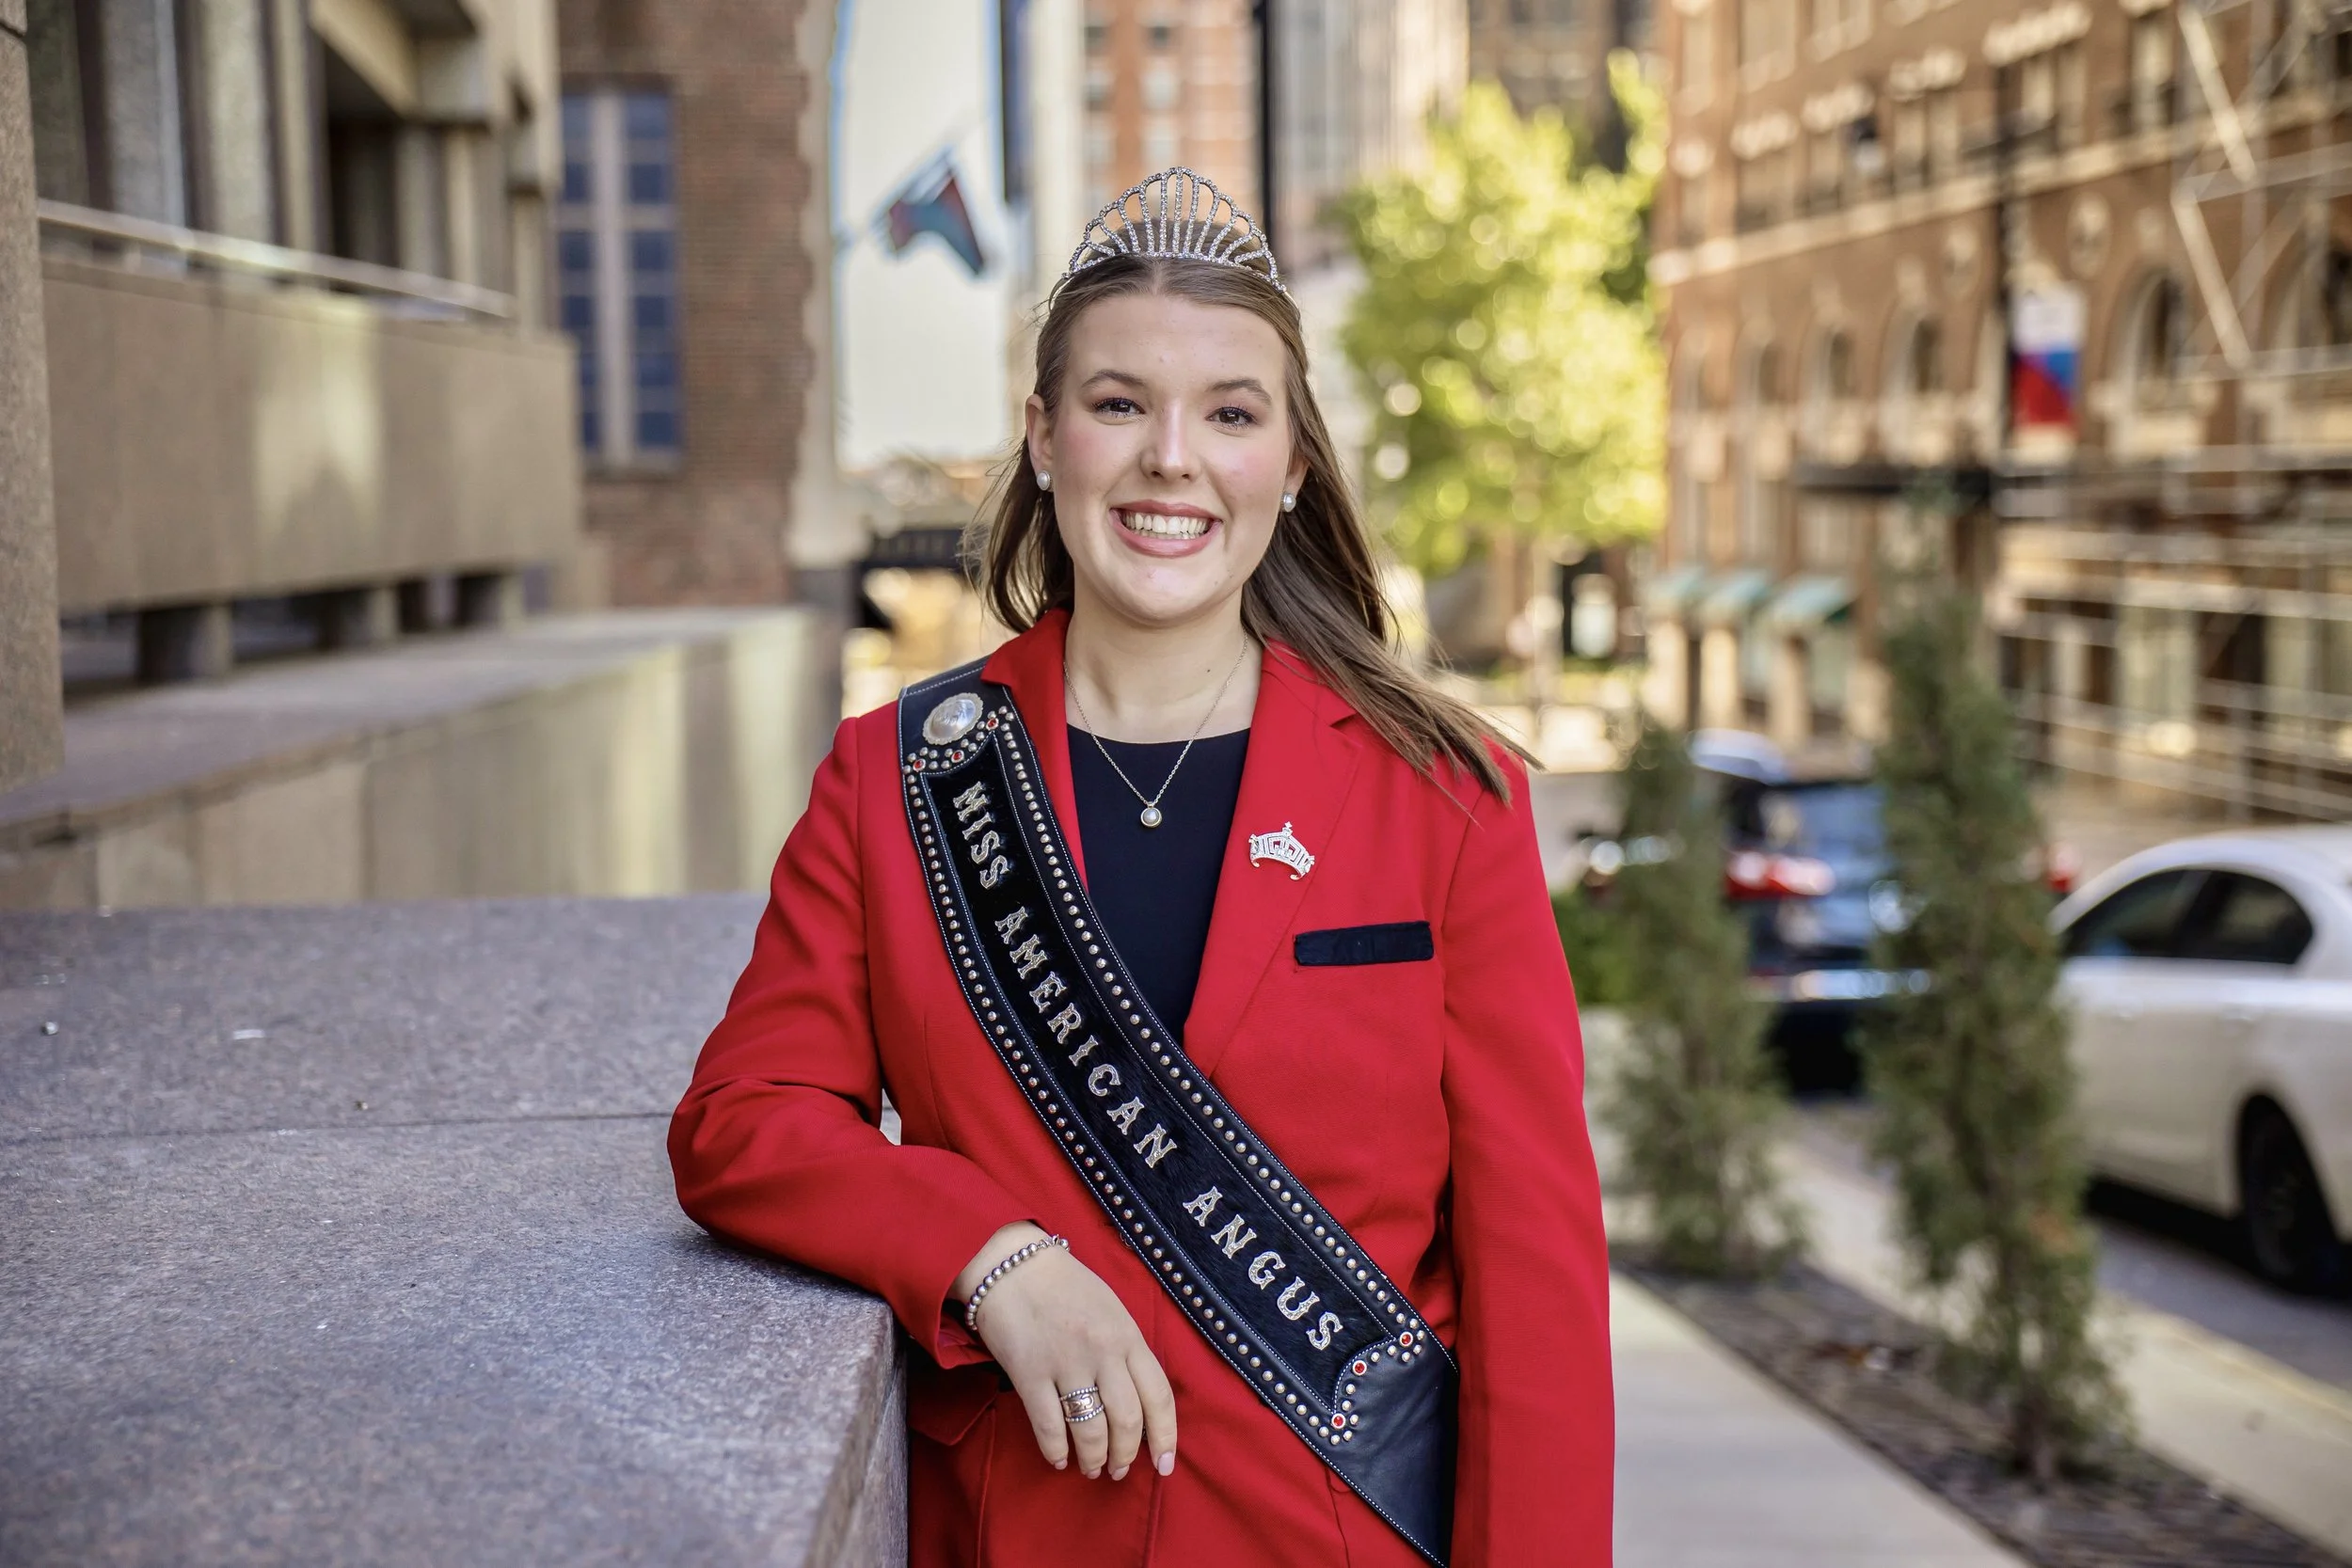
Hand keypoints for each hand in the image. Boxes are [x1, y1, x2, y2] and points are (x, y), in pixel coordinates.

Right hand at [955, 1223, 1177, 1480]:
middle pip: (1127, 1420)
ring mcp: (1065, 1363)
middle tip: (1118, 1470)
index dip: (1165, 1437)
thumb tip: (1141, 1401)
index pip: (1159, 1396)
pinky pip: (1048, 1426)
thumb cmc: (1065, 1286)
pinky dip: (1056, 1451)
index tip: (1163, 1464)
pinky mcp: (1029, 1373)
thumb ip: (1128, 1350)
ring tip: (1091, 1469)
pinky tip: (1059, 1459)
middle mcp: (1102, 1352)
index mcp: (1128, 1336)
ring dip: (1094, 1459)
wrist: (1011, 1264)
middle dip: (1125, 1455)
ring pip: (1091, 1430)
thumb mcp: (1112, 1309)